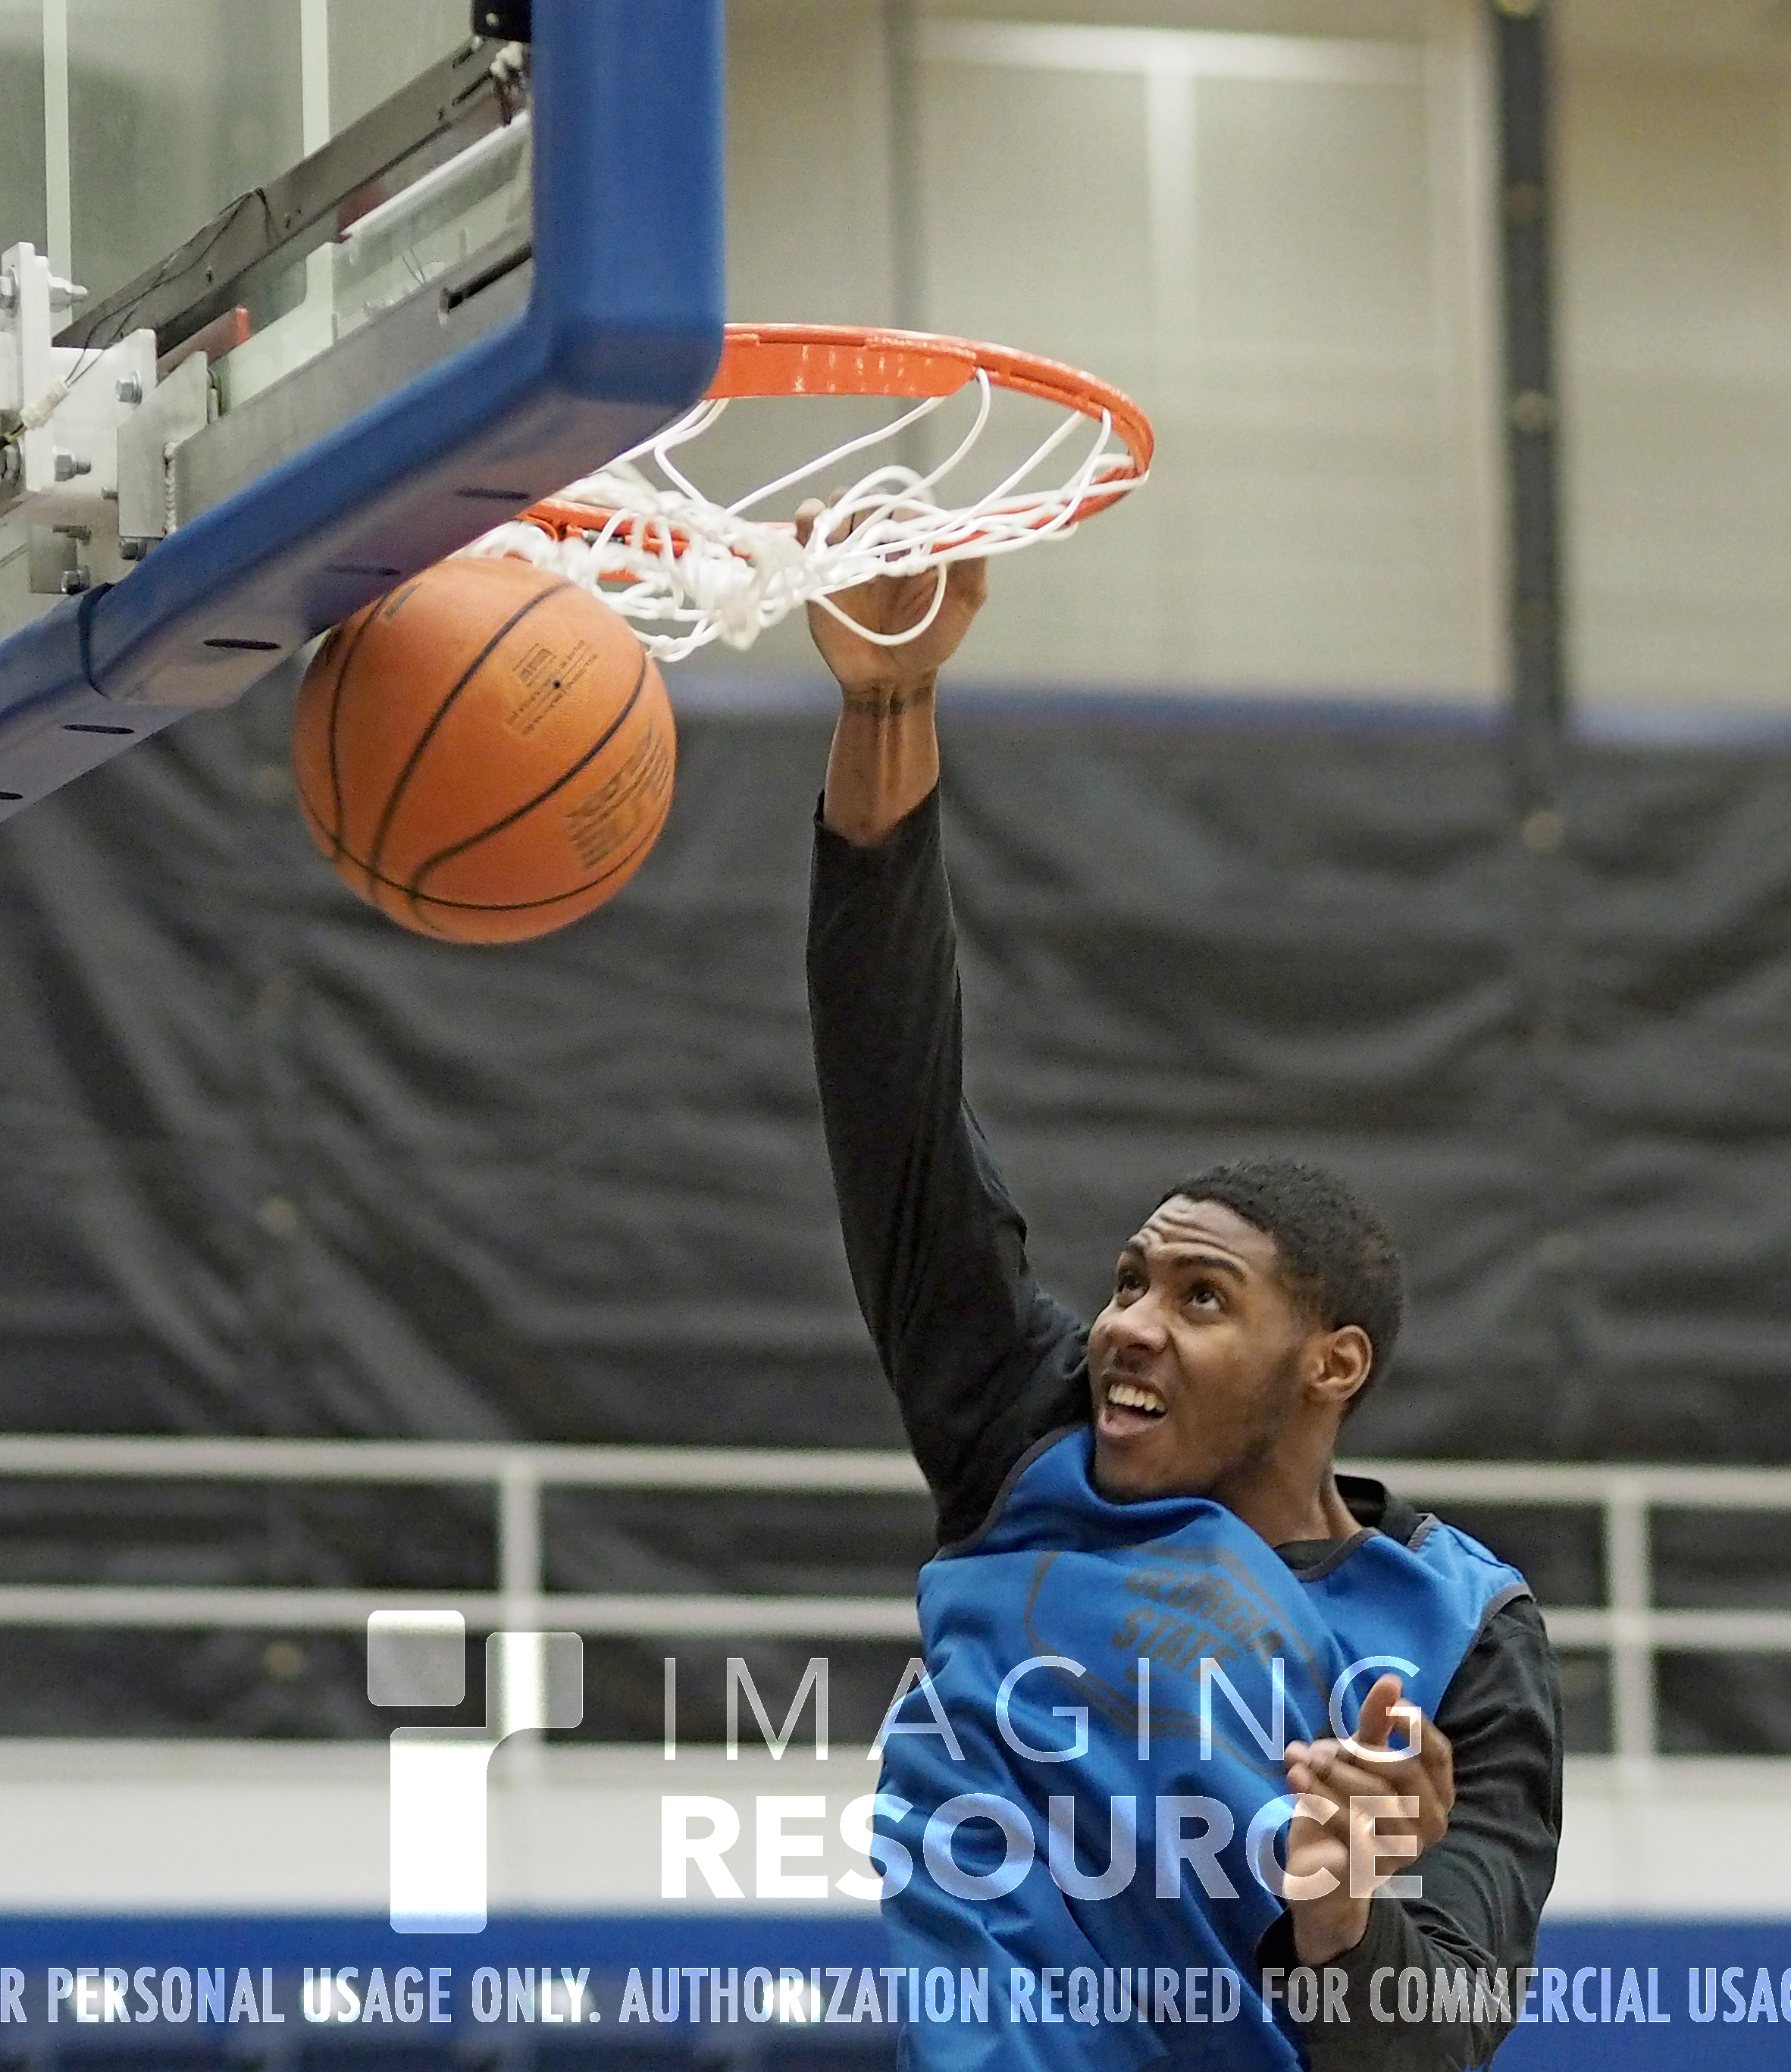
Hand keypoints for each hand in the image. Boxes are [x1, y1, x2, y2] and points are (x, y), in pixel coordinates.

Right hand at [796, 496, 986, 703]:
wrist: (888, 677)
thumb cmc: (931, 640)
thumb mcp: (963, 605)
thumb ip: (971, 567)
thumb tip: (982, 525)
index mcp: (916, 541)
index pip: (909, 502)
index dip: (906, 509)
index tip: (907, 535)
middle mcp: (882, 539)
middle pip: (871, 498)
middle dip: (870, 509)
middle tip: (874, 542)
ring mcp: (849, 551)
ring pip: (838, 506)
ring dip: (838, 512)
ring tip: (843, 541)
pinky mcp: (819, 566)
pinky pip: (808, 530)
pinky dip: (808, 521)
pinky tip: (819, 540)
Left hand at [1280, 1674, 1454, 1963]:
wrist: (1323, 1875)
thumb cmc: (1347, 1804)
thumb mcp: (1360, 1760)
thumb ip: (1377, 1724)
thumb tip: (1393, 1681)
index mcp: (1435, 1795)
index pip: (1439, 1756)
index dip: (1418, 1728)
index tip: (1395, 1706)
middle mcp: (1429, 1825)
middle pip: (1397, 1772)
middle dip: (1355, 1752)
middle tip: (1318, 1747)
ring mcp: (1403, 1850)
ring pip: (1369, 1798)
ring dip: (1328, 1773)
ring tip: (1299, 1761)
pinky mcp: (1370, 1869)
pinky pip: (1345, 1826)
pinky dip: (1316, 1798)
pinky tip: (1295, 1778)